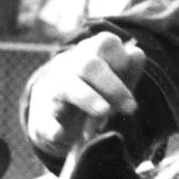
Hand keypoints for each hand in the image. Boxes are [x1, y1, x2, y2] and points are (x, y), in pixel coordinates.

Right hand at [24, 32, 144, 158]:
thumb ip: (129, 68)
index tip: (134, 89)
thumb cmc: (93, 92)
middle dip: (113, 86)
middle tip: (131, 109)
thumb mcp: (114, 81)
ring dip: (88, 98)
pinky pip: (45, 119)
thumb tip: (137, 54)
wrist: (52, 116)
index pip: (107, 43)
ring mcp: (53, 89)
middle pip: (89, 64)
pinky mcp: (42, 117)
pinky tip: (61, 135)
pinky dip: (54, 128)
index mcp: (90, 53)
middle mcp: (69, 67)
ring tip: (104, 112)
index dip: (124, 63)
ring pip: (67, 86)